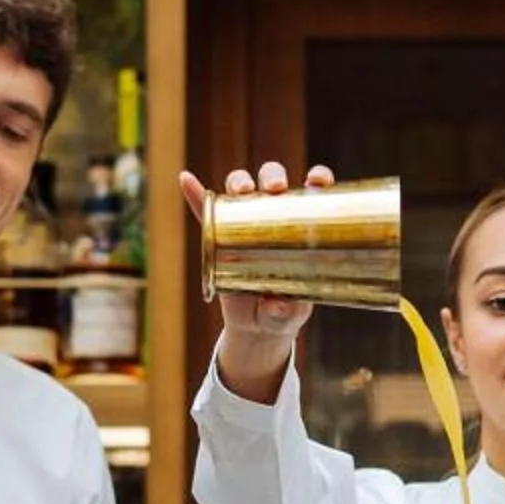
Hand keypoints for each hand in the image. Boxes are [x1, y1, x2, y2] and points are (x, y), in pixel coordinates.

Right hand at [182, 161, 333, 399]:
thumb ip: (286, 311)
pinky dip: (195, 194)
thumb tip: (277, 307)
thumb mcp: (289, 315)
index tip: (316, 180)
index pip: (312, 192)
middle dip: (273, 177)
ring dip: (240, 181)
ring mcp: (242, 224)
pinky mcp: (217, 237)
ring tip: (242, 190)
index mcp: (301, 226)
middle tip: (275, 190)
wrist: (255, 326)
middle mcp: (273, 216)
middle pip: (272, 181)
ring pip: (241, 188)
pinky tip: (186, 179)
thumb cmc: (284, 313)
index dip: (318, 177)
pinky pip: (205, 211)